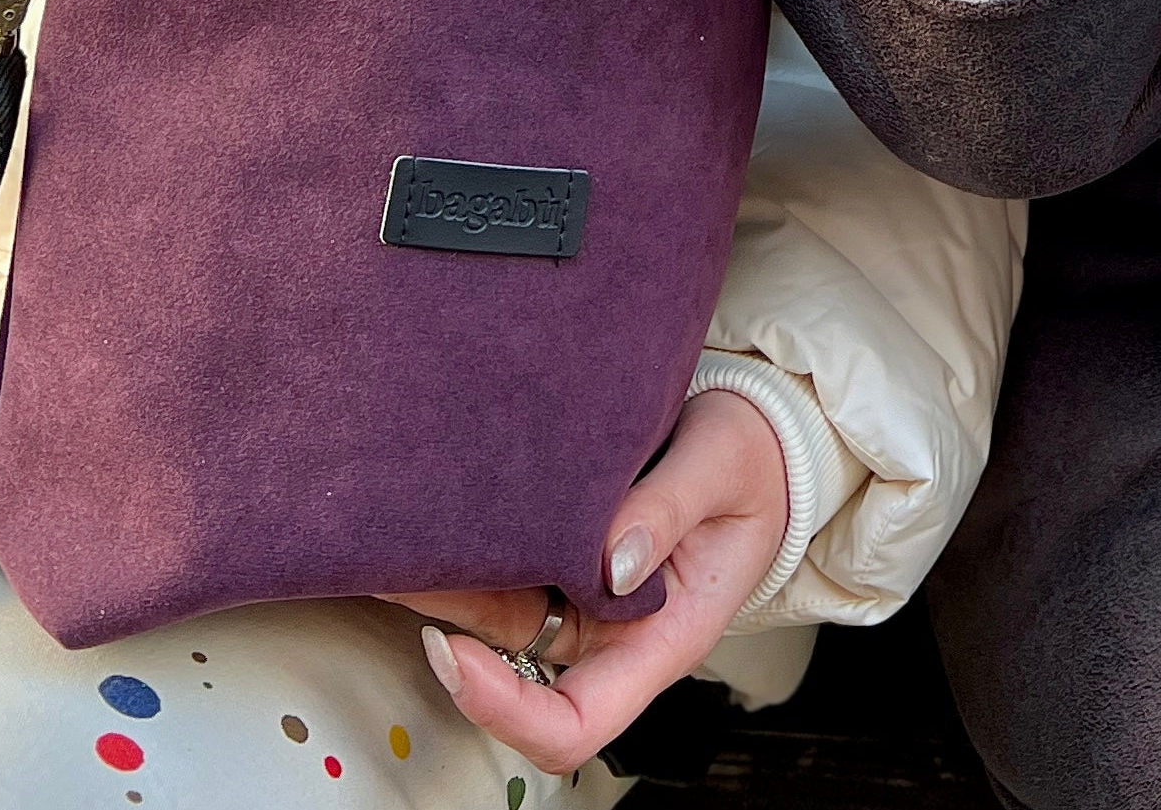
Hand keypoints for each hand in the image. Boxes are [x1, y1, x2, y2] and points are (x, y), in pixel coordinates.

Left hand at [394, 386, 788, 775]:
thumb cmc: (756, 460)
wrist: (766, 435)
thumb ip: (670, 509)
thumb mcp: (723, 468)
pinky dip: (474, 547)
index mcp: (664, 642)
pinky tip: (442, 509)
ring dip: (449, 583)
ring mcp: (587, 602)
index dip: (503, 710)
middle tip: (395, 567)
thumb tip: (611, 561)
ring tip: (397, 533)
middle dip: (449, 630)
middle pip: (517, 671)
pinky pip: (513, 569)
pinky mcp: (571, 559)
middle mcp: (614, 636)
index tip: (450, 653)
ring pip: (502, 618)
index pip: (573, 725)